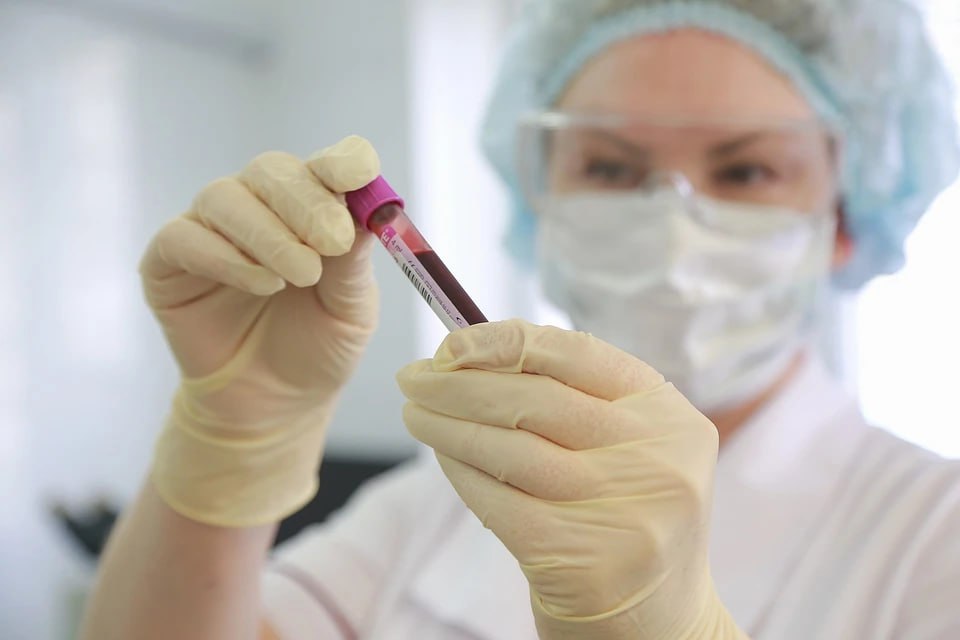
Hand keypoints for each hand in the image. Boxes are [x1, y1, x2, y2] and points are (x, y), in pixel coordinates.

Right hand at [142, 136, 380, 526]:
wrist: (276, 406)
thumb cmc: (319, 350)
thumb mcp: (351, 309)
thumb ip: (355, 260)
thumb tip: (369, 208)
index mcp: (310, 210)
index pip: (323, 167)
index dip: (341, 162)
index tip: (359, 172)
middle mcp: (258, 210)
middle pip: (271, 171)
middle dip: (306, 202)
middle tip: (333, 241)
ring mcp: (210, 231)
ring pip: (225, 197)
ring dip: (268, 233)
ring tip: (300, 276)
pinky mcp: (168, 263)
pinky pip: (184, 237)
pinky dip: (225, 256)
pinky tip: (261, 285)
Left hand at [398, 320, 746, 638]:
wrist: (659, 623)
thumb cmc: (626, 517)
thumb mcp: (630, 447)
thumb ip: (573, 397)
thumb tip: (469, 354)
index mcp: (667, 415)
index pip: (574, 353)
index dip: (501, 341)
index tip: (450, 344)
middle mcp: (654, 458)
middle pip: (532, 397)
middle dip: (457, 382)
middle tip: (413, 377)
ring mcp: (620, 510)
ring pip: (507, 446)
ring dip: (445, 424)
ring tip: (414, 413)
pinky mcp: (578, 558)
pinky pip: (495, 497)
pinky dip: (459, 470)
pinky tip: (442, 456)